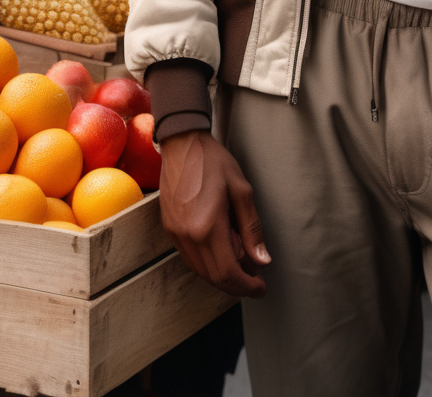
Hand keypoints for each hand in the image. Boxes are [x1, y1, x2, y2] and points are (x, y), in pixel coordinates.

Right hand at [159, 129, 270, 297]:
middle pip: (214, 277)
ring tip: (242, 260)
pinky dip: (209, 262)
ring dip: (223, 274)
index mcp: (207, 227)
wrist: (182, 143)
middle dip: (238, 283)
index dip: (247, 286)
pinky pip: (191, 258)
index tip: (261, 287)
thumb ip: (252, 228)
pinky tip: (222, 250)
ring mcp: (175, 234)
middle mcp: (188, 236)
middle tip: (256, 277)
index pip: (228, 273)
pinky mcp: (169, 229)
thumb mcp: (242, 190)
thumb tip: (262, 260)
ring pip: (201, 271)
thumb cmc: (213, 161)